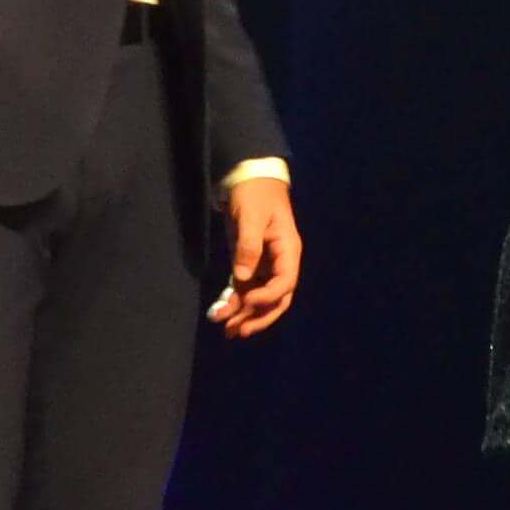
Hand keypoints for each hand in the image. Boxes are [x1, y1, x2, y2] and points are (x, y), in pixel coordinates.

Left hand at [208, 174, 301, 336]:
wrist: (249, 178)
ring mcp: (265, 265)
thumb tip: (242, 278)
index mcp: (288, 251)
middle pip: (276, 299)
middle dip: (258, 316)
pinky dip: (234, 302)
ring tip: (226, 330)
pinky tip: (221, 313)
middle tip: (239, 330)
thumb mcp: (251, 216)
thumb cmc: (255, 194)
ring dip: (244, 315)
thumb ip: (248, 247)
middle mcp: (280, 263)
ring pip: (260, 298)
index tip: (247, 301)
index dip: (268, 297)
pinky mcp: (249, 264)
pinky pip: (245, 289)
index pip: (285, 283)